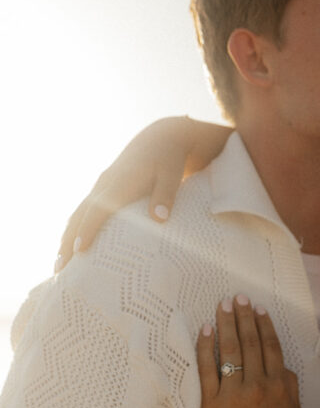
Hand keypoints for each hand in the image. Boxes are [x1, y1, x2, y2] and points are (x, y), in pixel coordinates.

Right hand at [55, 118, 230, 270]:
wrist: (160, 138)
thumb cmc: (168, 159)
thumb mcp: (172, 175)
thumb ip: (165, 196)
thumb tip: (159, 218)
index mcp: (120, 182)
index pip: (99, 208)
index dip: (88, 229)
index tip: (79, 250)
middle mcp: (104, 185)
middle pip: (79, 216)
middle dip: (68, 242)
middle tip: (60, 269)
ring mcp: (101, 187)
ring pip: (77, 216)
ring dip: (66, 240)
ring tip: (60, 266)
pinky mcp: (103, 191)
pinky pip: (83, 213)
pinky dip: (74, 231)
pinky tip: (70, 248)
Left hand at [198, 296, 300, 407]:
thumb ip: (290, 385)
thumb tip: (282, 364)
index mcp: (279, 387)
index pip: (271, 347)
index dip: (264, 324)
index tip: (257, 308)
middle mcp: (258, 386)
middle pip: (251, 343)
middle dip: (244, 316)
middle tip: (238, 296)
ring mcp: (234, 394)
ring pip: (231, 350)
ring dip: (227, 324)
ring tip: (223, 305)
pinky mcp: (212, 403)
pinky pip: (207, 369)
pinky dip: (206, 347)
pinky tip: (205, 330)